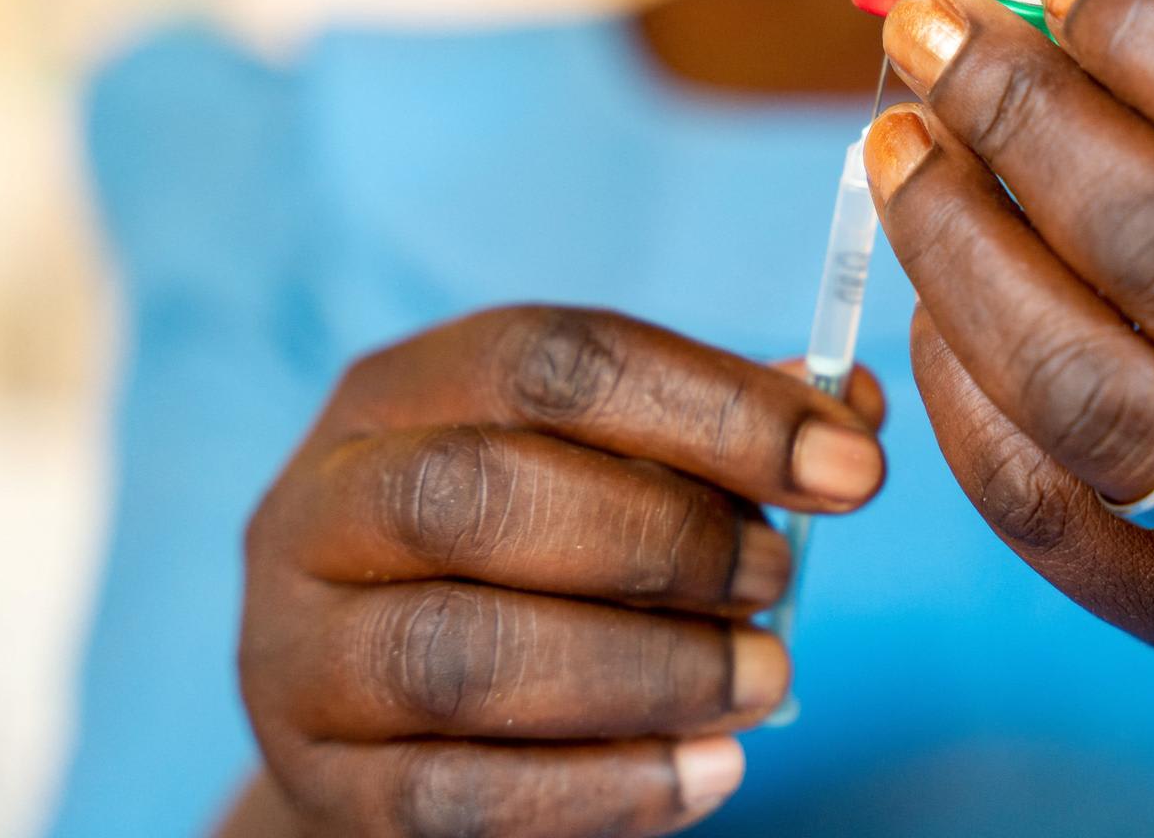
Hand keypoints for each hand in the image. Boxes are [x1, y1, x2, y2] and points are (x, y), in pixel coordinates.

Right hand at [235, 307, 883, 836]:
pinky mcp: (321, 785)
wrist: (381, 715)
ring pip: (463, 653)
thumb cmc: (521, 559)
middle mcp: (324, 504)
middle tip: (781, 577)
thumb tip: (851, 405)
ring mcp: (302, 652)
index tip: (851, 465)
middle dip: (668, 537)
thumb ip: (717, 433)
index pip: (551, 359)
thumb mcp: (602, 468)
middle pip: (484, 492)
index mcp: (402, 391)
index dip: (717, 406)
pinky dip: (605, 787)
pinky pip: (457, 795)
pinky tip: (712, 770)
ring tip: (765, 679)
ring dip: (649, 669)